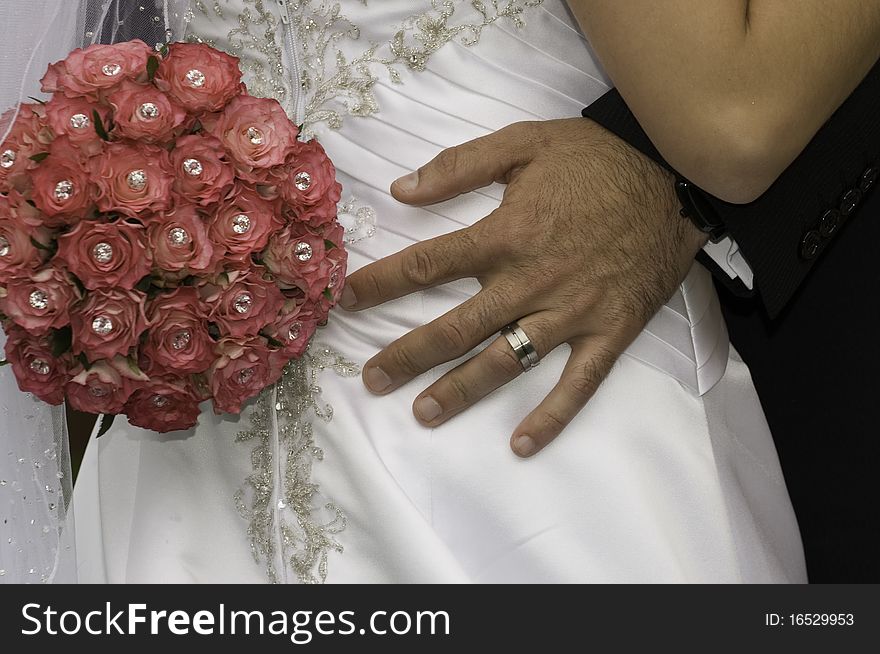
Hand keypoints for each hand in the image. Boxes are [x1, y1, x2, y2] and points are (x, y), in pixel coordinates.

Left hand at [340, 118, 707, 456]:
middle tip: (373, 379)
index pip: (428, 266)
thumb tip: (402, 190)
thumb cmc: (596, 159)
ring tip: (423, 413)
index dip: (381, 285)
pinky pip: (577, 383)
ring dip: (461, 391)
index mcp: (506, 235)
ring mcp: (570, 313)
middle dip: (408, 355)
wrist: (674, 176)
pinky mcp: (608, 332)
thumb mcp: (524, 141)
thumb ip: (461, 165)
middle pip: (456, 327)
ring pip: (505, 361)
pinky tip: (521, 444)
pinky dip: (551, 416)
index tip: (348, 302)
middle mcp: (530, 282)